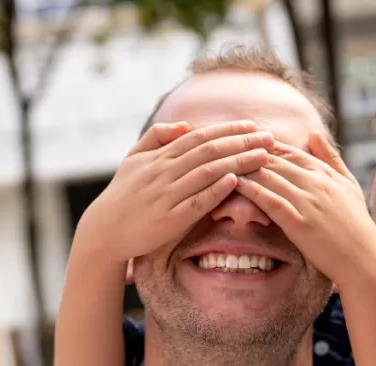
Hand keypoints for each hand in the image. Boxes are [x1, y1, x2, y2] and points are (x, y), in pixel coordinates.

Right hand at [76, 121, 274, 263]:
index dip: (227, 130)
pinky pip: (197, 201)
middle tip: (270, 138)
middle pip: (209, 150)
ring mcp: (167, 195)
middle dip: (242, 142)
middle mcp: (164, 171)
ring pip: (208, 172)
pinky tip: (235, 180)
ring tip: (263, 156)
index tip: (252, 125)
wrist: (104, 230)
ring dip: (238, 162)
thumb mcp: (133, 159)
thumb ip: (156, 137)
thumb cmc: (122, 194)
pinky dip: (216, 189)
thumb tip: (184, 124)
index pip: (199, 136)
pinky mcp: (170, 219)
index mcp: (159, 157)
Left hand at [236, 133, 375, 289]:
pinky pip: (270, 200)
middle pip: (274, 160)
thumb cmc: (356, 223)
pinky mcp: (299, 223)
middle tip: (224, 150)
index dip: (264, 145)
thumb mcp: (349, 184)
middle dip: (248, 153)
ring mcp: (307, 202)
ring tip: (222, 163)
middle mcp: (315, 183)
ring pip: (270, 177)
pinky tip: (235, 185)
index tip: (244, 143)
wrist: (363, 258)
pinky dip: (251, 190)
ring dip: (244, 168)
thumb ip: (331, 158)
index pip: (288, 151)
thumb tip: (314, 132)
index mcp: (325, 173)